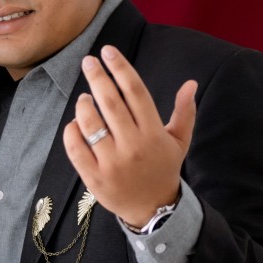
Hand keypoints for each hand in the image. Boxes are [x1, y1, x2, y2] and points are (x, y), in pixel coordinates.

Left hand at [62, 45, 197, 227]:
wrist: (154, 210)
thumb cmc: (163, 169)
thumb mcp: (179, 142)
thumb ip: (184, 112)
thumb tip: (191, 83)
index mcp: (153, 133)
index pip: (136, 92)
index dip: (121, 69)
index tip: (109, 51)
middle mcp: (133, 145)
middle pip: (111, 103)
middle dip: (97, 78)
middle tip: (88, 61)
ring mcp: (112, 162)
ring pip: (91, 124)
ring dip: (84, 105)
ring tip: (84, 97)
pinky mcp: (94, 177)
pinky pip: (76, 148)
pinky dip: (72, 132)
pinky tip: (74, 123)